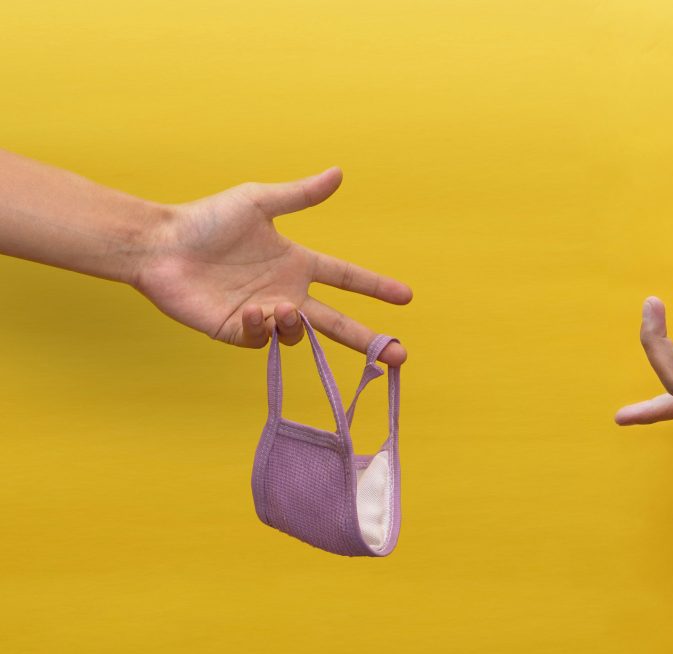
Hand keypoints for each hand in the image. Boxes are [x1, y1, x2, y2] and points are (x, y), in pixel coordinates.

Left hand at [133, 167, 411, 363]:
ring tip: (285, 309)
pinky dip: (264, 328)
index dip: (376, 287)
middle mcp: (287, 293)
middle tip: (399, 356)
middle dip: (370, 341)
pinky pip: (263, 340)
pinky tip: (255, 310)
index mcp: (297, 264)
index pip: (346, 278)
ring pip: (300, 334)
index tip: (406, 296)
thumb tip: (338, 172)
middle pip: (338, 324)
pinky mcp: (237, 332)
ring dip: (298, 325)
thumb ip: (300, 194)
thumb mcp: (258, 201)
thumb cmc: (206, 220)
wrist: (162, 245)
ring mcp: (264, 315)